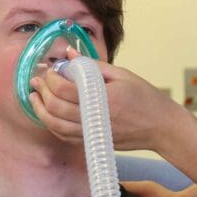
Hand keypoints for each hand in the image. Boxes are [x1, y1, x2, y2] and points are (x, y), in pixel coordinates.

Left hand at [29, 48, 187, 152]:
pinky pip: (64, 136)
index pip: (64, 89)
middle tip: (37, 81)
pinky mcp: (93, 142)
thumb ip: (93, 65)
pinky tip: (48, 114)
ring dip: (40, 110)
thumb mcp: (122, 75)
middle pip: (55, 107)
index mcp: (103, 98)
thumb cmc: (146, 98)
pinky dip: (52, 125)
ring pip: (55, 125)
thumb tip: (69, 53)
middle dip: (41, 92)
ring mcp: (93, 133)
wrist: (161, 127)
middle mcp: (95, 118)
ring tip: (34, 98)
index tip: (50, 70)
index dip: (51, 78)